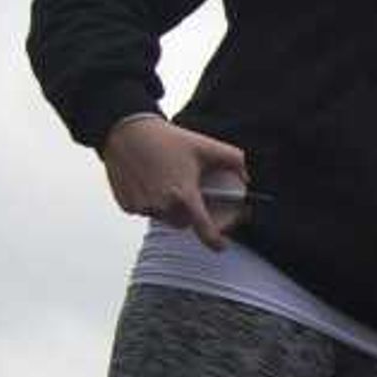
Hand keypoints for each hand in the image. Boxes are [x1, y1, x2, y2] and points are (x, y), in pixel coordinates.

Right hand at [100, 112, 247, 247]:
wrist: (127, 130)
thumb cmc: (169, 139)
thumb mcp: (206, 146)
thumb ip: (236, 161)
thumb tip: (249, 180)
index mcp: (184, 195)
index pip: (204, 229)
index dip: (216, 241)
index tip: (222, 245)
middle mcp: (162, 205)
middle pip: (183, 223)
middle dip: (190, 213)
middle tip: (189, 195)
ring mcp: (142, 207)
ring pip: (163, 217)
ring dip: (169, 208)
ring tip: (169, 185)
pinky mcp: (127, 205)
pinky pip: (145, 211)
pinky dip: (150, 203)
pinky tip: (150, 183)